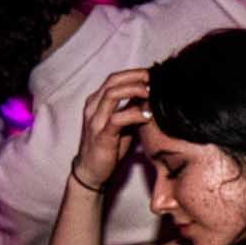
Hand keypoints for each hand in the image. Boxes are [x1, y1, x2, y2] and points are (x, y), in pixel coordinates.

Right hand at [75, 68, 152, 190]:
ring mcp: (95, 121)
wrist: (92, 171)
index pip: (114, 78)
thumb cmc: (109, 146)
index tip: (152, 74)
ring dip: (134, 90)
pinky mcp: (101, 136)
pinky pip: (117, 119)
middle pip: (112, 81)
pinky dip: (134, 114)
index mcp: (96, 102)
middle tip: (153, 79)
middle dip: (135, 77)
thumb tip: (151, 95)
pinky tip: (147, 116)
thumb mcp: (122, 123)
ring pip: (112, 94)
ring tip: (150, 93)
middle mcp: (93, 107)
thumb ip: (132, 108)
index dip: (133, 73)